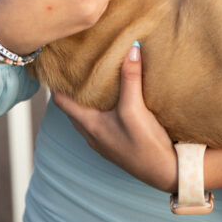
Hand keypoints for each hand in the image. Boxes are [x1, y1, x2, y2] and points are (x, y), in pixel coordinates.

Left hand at [53, 43, 177, 191]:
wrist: (166, 173)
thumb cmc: (144, 145)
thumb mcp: (135, 108)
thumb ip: (130, 78)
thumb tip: (132, 48)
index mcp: (89, 125)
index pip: (61, 102)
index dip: (56, 84)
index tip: (57, 65)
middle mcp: (92, 134)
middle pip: (73, 108)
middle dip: (72, 89)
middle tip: (76, 67)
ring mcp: (105, 141)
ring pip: (87, 115)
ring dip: (87, 99)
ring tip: (94, 78)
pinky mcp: (118, 143)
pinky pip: (101, 121)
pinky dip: (101, 107)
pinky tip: (115, 99)